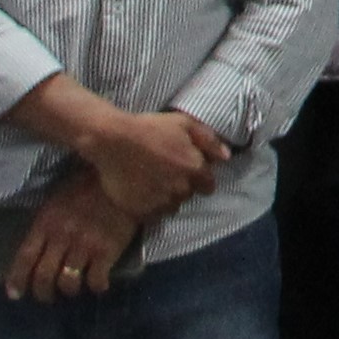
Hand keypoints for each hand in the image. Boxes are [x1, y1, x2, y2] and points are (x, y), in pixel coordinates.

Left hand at [7, 171, 142, 299]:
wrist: (125, 178)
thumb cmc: (89, 186)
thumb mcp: (58, 199)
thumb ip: (48, 222)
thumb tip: (38, 246)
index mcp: (46, 222)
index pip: (25, 256)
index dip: (17, 278)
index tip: (14, 294)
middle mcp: (61, 236)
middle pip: (44, 275)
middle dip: (43, 292)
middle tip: (47, 297)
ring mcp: (84, 245)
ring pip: (68, 282)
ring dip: (69, 290)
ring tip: (73, 289)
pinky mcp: (107, 251)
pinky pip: (96, 279)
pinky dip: (96, 286)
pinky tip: (99, 284)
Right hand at [78, 107, 225, 218]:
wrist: (112, 141)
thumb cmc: (149, 128)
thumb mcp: (183, 123)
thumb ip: (209, 141)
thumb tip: (226, 156)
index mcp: (195, 170)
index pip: (208, 185)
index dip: (199, 178)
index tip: (187, 170)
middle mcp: (182, 190)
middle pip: (188, 195)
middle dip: (182, 186)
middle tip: (165, 173)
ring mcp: (161, 202)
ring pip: (171, 206)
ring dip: (166, 198)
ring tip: (152, 183)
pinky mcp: (142, 211)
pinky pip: (153, 214)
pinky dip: (150, 206)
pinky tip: (141, 191)